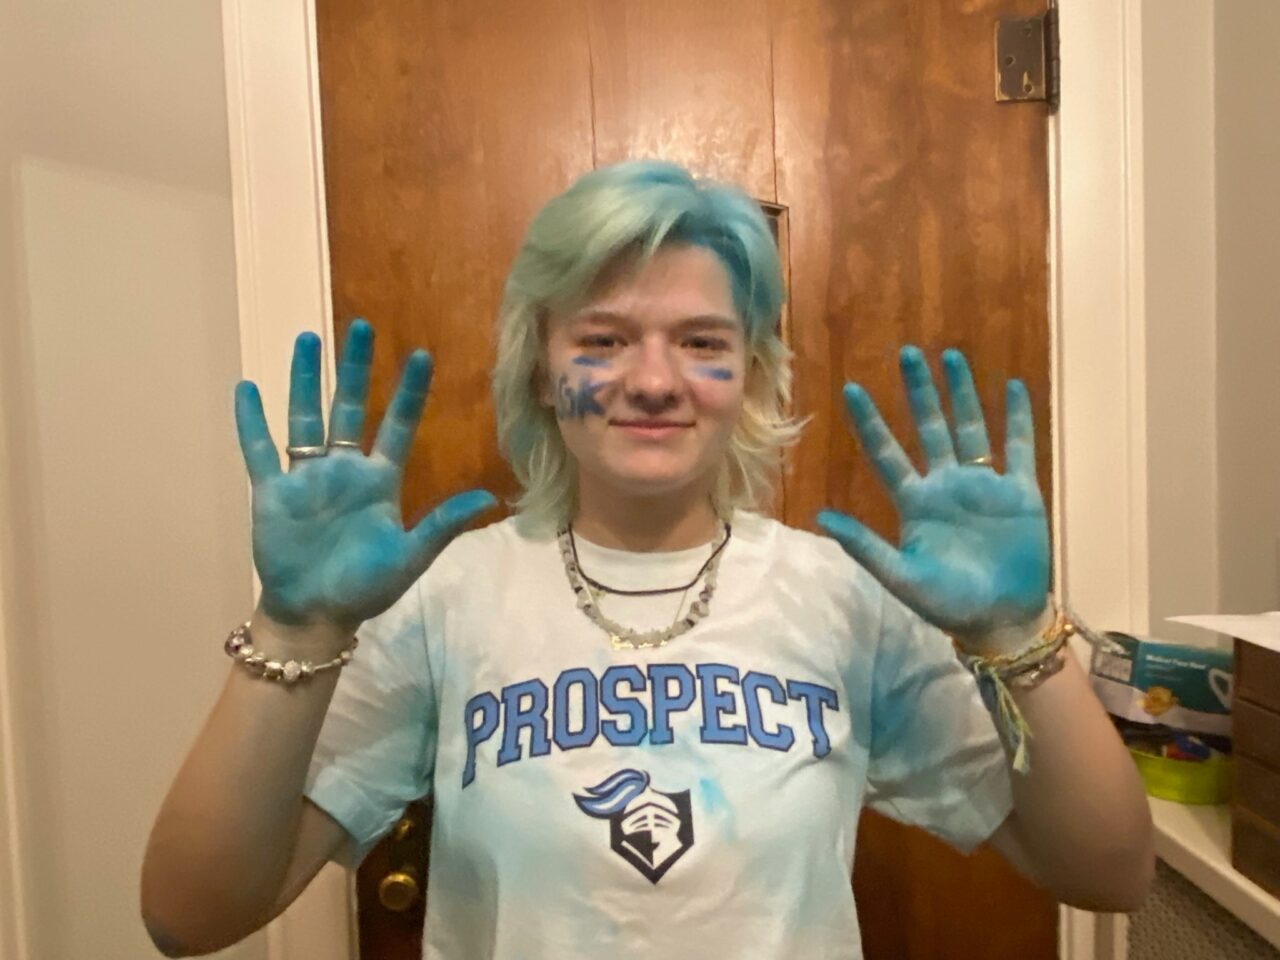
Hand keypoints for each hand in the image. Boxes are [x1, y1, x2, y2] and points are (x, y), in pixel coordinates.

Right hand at [234, 320, 494, 629]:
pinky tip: (247, 388)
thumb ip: (443, 524)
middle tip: (362, 327)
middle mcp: (344, 470)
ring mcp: (307, 478)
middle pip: (350, 407)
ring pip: (305, 417)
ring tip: (308, 338)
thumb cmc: (366, 589)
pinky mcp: (272, 492)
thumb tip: (489, 497)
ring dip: (305, 379)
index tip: (422, 355)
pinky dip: (251, 421)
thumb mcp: (410, 555)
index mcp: (379, 481)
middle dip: (356, 368)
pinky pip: (259, 449)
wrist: (316, 615)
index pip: (398, 426)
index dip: (409, 392)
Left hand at [817, 346, 1049, 645]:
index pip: (887, 453)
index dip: (870, 422)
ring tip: (951, 356)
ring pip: (970, 427)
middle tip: (907, 353)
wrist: (1001, 620)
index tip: (852, 389)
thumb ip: (864, 545)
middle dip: (919, 391)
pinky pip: (1017, 447)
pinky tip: (1012, 387)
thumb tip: (819, 518)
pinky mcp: (1019, 493)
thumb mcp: (900, 576)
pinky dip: (1016, 418)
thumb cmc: (947, 604)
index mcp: (915, 503)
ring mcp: (983, 486)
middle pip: (930, 427)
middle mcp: (946, 485)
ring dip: (962, 393)